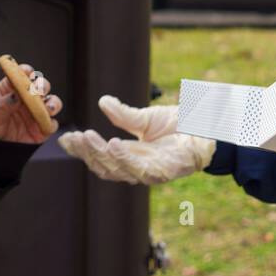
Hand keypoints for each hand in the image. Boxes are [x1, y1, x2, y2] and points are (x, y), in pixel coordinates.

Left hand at [0, 63, 62, 142]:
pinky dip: (51, 122)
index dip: (26, 71)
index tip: (27, 72)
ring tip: (48, 108)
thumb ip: (2, 105)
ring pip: (52, 102)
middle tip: (39, 90)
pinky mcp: (43, 127)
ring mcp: (37, 111)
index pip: (22, 74)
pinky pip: (52, 123)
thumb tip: (15, 96)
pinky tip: (46, 124)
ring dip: (53, 102)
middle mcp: (28, 97)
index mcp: (13, 88)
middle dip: (43, 85)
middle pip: (41, 85)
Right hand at [58, 95, 214, 184]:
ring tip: (88, 137)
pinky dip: (123, 159)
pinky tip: (113, 144)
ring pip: (117, 170)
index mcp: (130, 156)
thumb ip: (124, 115)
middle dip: (86, 152)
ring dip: (100, 154)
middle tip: (74, 137)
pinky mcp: (163, 173)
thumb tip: (102, 102)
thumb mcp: (146, 118)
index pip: (100, 157)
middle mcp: (137, 168)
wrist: (209, 129)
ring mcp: (149, 173)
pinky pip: (139, 171)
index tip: (65, 139)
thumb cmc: (180, 127)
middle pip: (104, 167)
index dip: (82, 151)